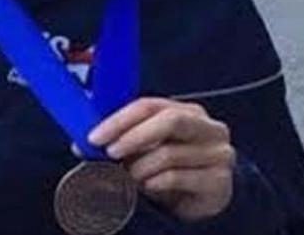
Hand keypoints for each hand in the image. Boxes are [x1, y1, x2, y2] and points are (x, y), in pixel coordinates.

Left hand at [89, 97, 234, 220]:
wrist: (204, 198)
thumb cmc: (172, 168)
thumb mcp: (147, 148)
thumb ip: (121, 139)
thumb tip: (82, 144)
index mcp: (187, 111)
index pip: (148, 105)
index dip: (119, 120)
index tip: (95, 136)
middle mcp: (208, 127)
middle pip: (169, 120)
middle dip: (132, 137)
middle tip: (110, 153)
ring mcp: (219, 153)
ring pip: (169, 154)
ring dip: (140, 167)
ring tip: (129, 176)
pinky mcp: (220, 181)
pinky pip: (178, 178)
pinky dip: (155, 183)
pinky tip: (148, 186)